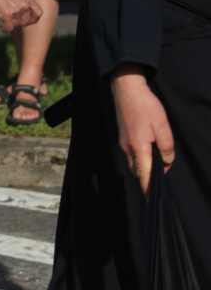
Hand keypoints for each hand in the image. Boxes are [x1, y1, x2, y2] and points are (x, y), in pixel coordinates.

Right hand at [0, 0, 40, 31]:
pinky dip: (4, 28)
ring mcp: (17, 10)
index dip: (33, 19)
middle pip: (28, 21)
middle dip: (20, 23)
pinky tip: (1, 25)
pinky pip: (9, 27)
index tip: (27, 20)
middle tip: (13, 22)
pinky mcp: (8, 14)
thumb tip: (24, 6)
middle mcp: (24, 5)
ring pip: (18, 25)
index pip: (38, 13)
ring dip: (12, 25)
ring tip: (4, 22)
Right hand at [112, 65, 173, 194]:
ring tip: (158, 163)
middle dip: (147, 178)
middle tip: (161, 177)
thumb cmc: (146, 107)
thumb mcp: (163, 126)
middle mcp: (128, 148)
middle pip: (137, 171)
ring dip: (144, 167)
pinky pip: (131, 153)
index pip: (143, 175)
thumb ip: (167, 147)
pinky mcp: (122, 135)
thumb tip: (166, 161)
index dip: (148, 189)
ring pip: (134, 162)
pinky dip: (140, 158)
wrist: (126, 89)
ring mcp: (123, 142)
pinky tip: (149, 150)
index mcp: (139, 148)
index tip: (152, 200)